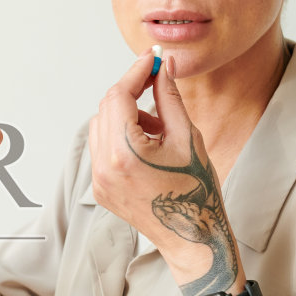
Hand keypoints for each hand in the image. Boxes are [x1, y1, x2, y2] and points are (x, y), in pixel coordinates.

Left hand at [87, 52, 244, 295]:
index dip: (135, 72)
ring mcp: (98, 180)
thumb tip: (163, 66)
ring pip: (101, 126)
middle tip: (157, 82)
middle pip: (106, 107)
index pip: (119, 96)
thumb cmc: (197, 188)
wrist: (192, 237)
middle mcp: (103, 167)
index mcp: (124, 153)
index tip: (151, 59)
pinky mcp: (100, 189)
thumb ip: (169, 97)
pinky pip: (102, 148)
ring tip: (160, 126)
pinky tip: (149, 144)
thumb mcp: (187, 136)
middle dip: (130, 90)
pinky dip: (121, 136)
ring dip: (126, 114)